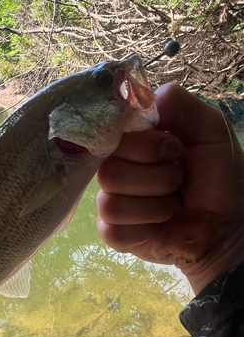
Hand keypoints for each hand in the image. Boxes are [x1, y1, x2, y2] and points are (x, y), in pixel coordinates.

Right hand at [96, 83, 243, 293]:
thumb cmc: (218, 173)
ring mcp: (112, 202)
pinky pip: (113, 230)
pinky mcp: (114, 233)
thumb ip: (177, 103)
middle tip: (180, 179)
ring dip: (155, 205)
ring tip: (175, 203)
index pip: (109, 136)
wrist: (228, 220)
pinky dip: (145, 228)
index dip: (141, 144)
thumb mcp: (208, 127)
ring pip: (111, 203)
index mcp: (132, 142)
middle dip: (157, 178)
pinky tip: (161, 226)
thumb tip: (139, 102)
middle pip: (108, 172)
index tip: (173, 149)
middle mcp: (116, 169)